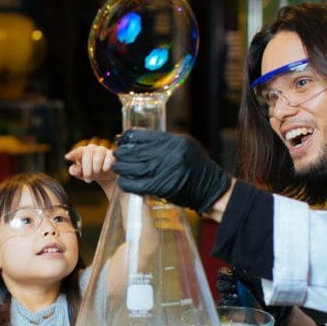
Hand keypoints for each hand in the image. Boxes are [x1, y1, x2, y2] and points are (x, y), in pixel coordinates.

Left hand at [65, 142, 115, 197]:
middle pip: (87, 155)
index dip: (73, 154)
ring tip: (96, 174)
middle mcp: (92, 148)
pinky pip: (109, 158)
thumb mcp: (82, 174)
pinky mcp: (112, 154)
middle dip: (87, 169)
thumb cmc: (91, 172)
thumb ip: (76, 171)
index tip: (67, 157)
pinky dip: (106, 166)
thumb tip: (73, 169)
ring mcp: (103, 150)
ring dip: (96, 169)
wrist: (106, 175)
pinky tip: (105, 170)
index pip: (78, 152)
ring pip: (97, 157)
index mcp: (83, 151)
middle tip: (88, 179)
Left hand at [113, 129, 230, 212]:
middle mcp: (170, 155)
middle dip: (123, 152)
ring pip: (135, 167)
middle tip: (116, 153)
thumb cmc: (197, 166)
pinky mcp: (162, 188)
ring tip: (116, 166)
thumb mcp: (185, 146)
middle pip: (137, 151)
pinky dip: (127, 183)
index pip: (145, 136)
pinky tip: (122, 181)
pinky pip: (138, 185)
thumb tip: (139, 138)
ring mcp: (166, 171)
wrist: (210, 189)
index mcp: (176, 142)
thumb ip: (165, 141)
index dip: (129, 137)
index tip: (122, 139)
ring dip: (122, 167)